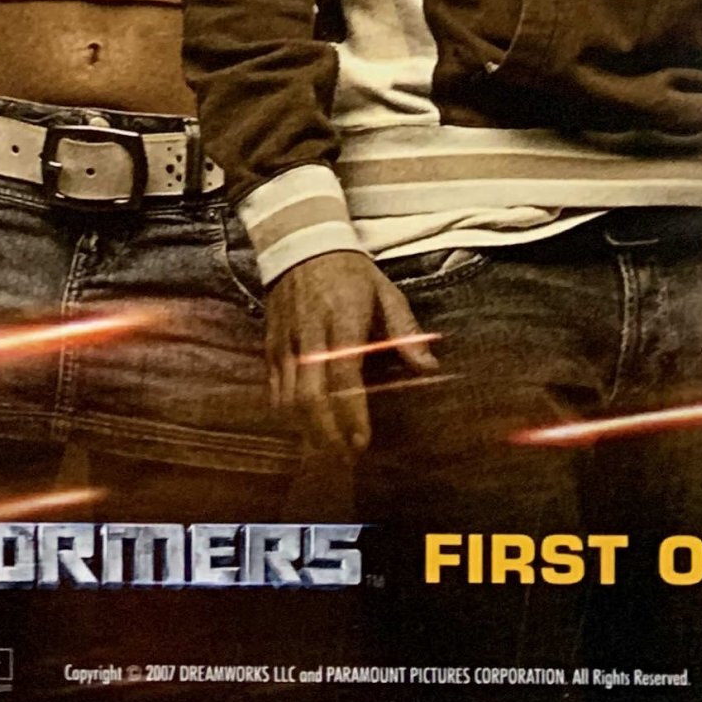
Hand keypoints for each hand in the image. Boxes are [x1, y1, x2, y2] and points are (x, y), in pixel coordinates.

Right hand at [264, 249, 432, 454]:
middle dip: (326, 433)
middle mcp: (311, 333)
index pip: (345, 375)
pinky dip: (288, 412)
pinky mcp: (271, 344)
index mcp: (343, 319)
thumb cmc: (350, 272)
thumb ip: (406, 331)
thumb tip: (429, 367)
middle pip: (310, 395)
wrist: (301, 243)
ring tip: (327, 451)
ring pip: (289, 397)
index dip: (352, 413)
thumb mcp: (385, 291)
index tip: (362, 442)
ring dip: (307, 429)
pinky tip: (304, 427)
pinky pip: (275, 387)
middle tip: (344, 458)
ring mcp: (287, 340)